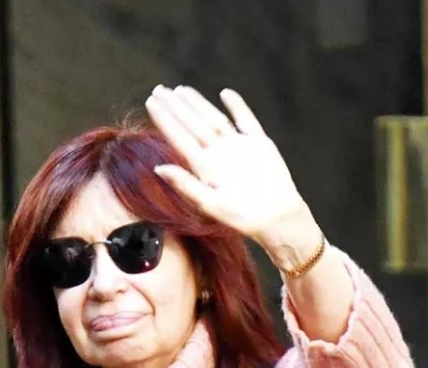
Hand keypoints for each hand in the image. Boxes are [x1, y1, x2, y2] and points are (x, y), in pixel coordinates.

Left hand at [144, 85, 318, 257]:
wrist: (276, 218)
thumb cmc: (242, 216)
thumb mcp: (211, 204)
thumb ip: (186, 185)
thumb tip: (158, 168)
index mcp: (203, 167)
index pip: (179, 137)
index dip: (165, 119)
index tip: (151, 101)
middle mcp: (217, 154)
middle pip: (192, 124)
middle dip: (176, 107)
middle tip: (159, 90)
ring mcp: (237, 146)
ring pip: (213, 119)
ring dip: (198, 104)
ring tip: (181, 90)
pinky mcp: (258, 143)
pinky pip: (246, 120)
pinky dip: (238, 106)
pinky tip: (226, 94)